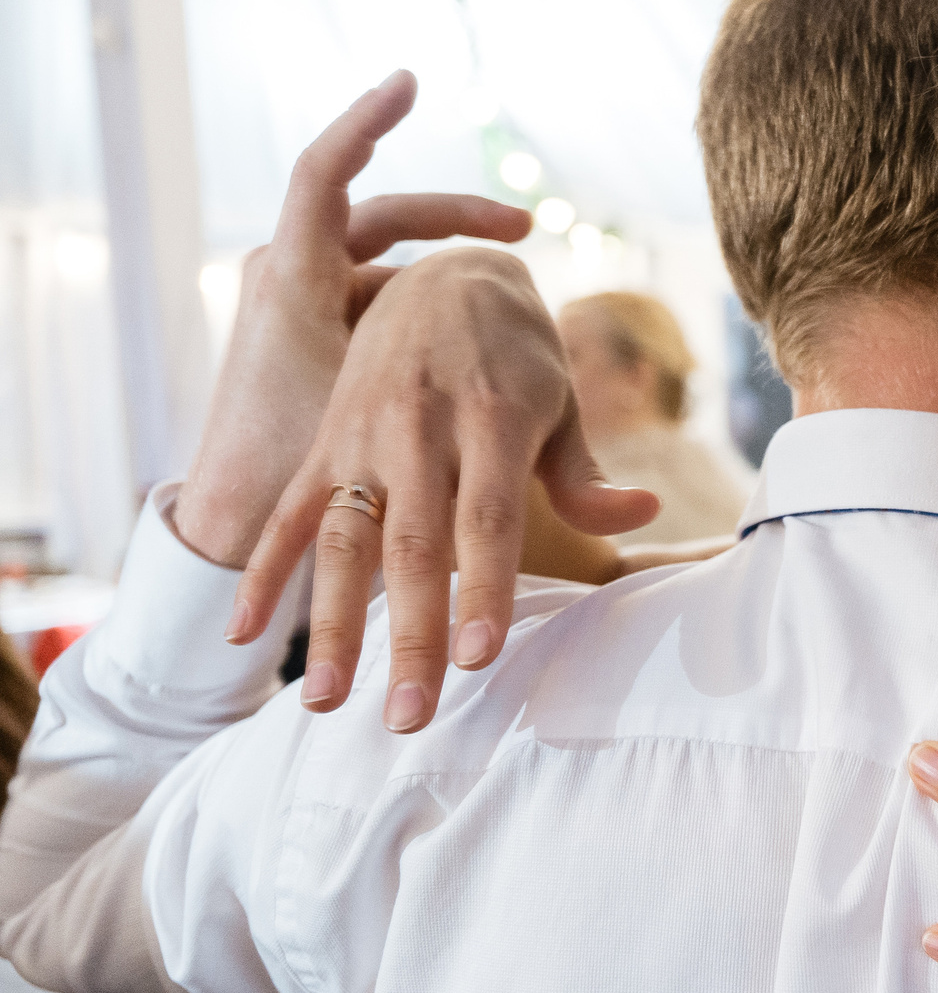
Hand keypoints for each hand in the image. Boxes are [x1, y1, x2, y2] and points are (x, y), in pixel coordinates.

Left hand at [174, 72, 531, 567]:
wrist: (238, 526)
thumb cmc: (295, 469)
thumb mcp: (373, 405)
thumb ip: (428, 352)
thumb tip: (505, 290)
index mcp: (290, 278)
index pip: (325, 171)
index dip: (367, 120)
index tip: (409, 83)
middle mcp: (283, 277)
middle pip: (377, 215)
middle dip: (455, 217)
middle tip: (522, 229)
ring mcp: (293, 304)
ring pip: (382, 260)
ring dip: (445, 265)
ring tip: (511, 289)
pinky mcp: (307, 335)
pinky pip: (373, 294)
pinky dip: (421, 301)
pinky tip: (469, 333)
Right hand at [231, 248, 657, 728]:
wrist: (444, 276)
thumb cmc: (518, 354)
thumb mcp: (560, 401)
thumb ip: (584, 472)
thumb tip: (640, 513)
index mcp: (491, 419)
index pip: (487, 520)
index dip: (482, 589)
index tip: (477, 660)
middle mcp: (418, 429)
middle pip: (414, 547)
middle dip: (411, 636)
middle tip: (411, 716)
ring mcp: (361, 437)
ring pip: (344, 541)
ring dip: (334, 625)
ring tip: (329, 703)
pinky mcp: (323, 444)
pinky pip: (289, 515)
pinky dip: (262, 572)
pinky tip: (241, 634)